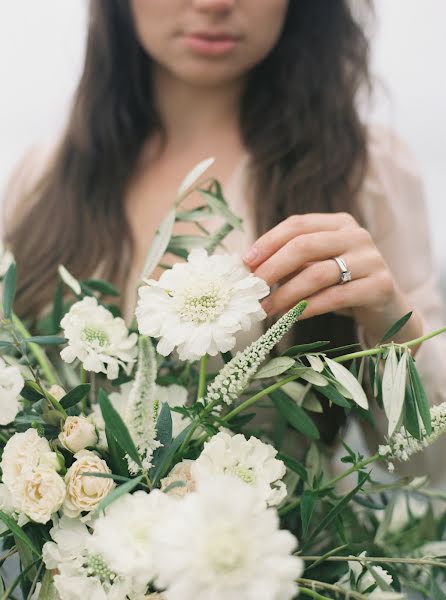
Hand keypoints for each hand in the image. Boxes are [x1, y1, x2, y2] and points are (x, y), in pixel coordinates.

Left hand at [243, 213, 422, 346]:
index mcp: (339, 224)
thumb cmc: (345, 288)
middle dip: (272, 267)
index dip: (268, 242)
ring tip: (266, 309)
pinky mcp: (380, 286)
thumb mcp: (317, 270)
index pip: (297, 225)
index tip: (246, 262)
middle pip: (304, 245)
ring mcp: (371, 259)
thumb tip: (251, 269)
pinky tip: (291, 317)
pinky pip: (335, 297)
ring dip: (286, 293)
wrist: (389, 313)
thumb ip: (292, 264)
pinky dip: (307, 308)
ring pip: (318, 273)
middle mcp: (357, 235)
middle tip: (252, 288)